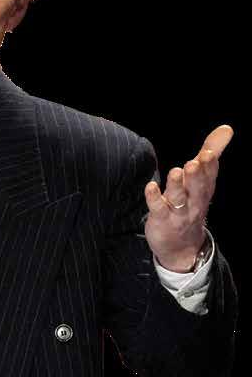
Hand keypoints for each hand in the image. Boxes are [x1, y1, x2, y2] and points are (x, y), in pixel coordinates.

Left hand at [143, 124, 233, 270]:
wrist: (182, 247)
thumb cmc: (192, 204)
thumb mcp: (203, 179)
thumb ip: (212, 152)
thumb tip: (226, 128)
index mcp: (204, 189)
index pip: (210, 176)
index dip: (210, 165)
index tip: (209, 152)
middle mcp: (194, 201)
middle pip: (197, 188)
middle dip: (197, 175)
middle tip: (195, 162)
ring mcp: (178, 213)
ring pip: (179, 198)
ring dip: (177, 185)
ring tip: (176, 171)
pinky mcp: (161, 220)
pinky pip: (158, 209)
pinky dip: (154, 199)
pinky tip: (150, 187)